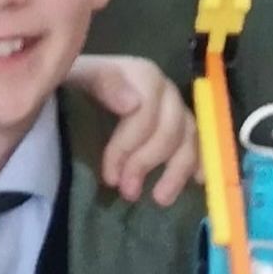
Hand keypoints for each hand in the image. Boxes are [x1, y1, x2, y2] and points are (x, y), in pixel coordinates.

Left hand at [64, 53, 198, 204]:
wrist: (78, 86)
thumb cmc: (72, 83)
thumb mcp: (74, 76)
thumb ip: (100, 82)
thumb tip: (133, 103)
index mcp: (139, 74)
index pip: (144, 110)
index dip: (128, 146)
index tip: (110, 176)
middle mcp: (163, 89)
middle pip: (168, 127)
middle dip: (147, 162)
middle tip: (127, 192)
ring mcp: (175, 107)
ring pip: (188, 136)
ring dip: (177, 170)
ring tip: (160, 199)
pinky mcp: (180, 124)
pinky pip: (198, 142)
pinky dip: (200, 161)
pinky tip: (197, 181)